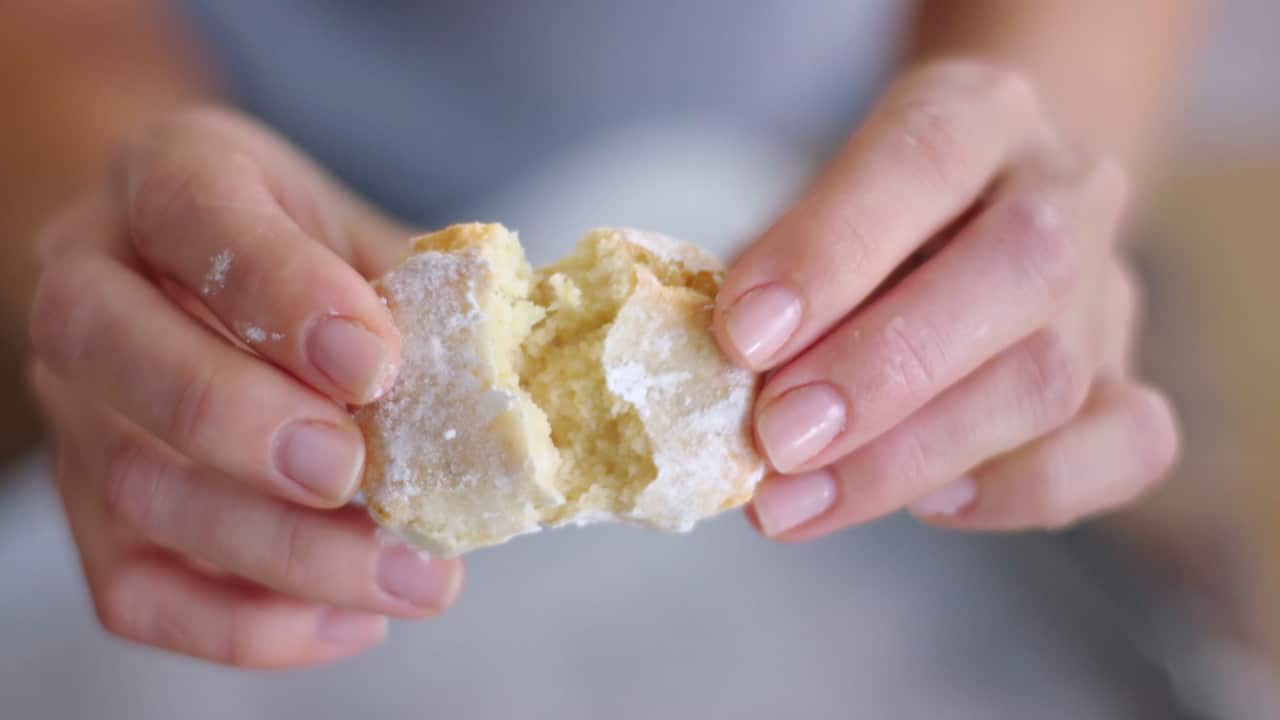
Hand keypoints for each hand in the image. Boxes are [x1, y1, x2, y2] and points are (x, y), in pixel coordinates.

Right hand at [28, 108, 462, 666]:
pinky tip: (353, 619)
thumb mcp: (358, 232)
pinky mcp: (90, 512)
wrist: (201, 275)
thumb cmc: (300, 254)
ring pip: (136, 488)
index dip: (281, 289)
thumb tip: (523, 371)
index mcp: (169, 178)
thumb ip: (421, 287)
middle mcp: (92, 285)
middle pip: (119, 352)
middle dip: (243, 424)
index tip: (373, 361)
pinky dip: (248, 624)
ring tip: (413, 575)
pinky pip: (137, 591)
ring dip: (283, 550)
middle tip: (356, 473)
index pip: (192, 209)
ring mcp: (77, 407)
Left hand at [714, 61, 1179, 538]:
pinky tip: (929, 505)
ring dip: (914, 455)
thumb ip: (779, 279)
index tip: (743, 336)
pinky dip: (1019, 490)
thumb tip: (726, 384)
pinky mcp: (1130, 382)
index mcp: (978, 112)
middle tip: (779, 438)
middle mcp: (1064, 188)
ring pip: (1052, 377)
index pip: (922, 158)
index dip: (831, 250)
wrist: (974, 219)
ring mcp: (1108, 291)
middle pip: (1021, 267)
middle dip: (884, 369)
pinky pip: (1125, 448)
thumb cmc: (865, 223)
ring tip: (798, 500)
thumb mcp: (811, 212)